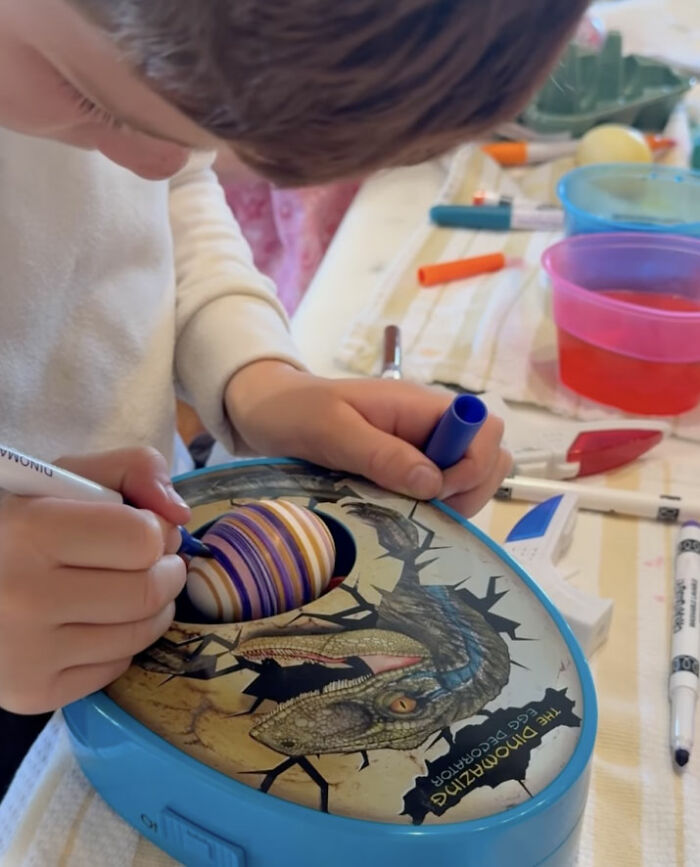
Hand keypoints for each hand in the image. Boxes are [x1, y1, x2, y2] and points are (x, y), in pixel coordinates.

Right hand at [0, 448, 189, 713]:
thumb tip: (180, 514)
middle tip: (153, 561)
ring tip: (129, 586)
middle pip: (149, 591)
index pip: (143, 539)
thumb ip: (134, 468)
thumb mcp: (66, 475)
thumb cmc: (19, 521)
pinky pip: (116, 668)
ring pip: (140, 634)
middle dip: (167, 570)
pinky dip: (121, 643)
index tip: (145, 526)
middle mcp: (24, 598)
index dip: (157, 529)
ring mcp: (25, 653)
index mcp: (29, 531)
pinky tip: (95, 620)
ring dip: (153, 607)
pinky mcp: (31, 693)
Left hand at [226, 361, 510, 514]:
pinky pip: (440, 492)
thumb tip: (433, 482)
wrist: (266, 411)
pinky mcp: (406, 469)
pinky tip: (396, 515)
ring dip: (450, 504)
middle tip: (420, 507)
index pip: (486, 429)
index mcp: (420, 406)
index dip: (473, 466)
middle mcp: (430, 427)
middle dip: (468, 491)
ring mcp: (421, 448)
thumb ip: (381, 453)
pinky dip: (431, 509)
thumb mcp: (331, 430)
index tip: (433, 490)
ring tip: (404, 513)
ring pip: (469, 480)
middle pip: (488, 459)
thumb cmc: (294, 412)